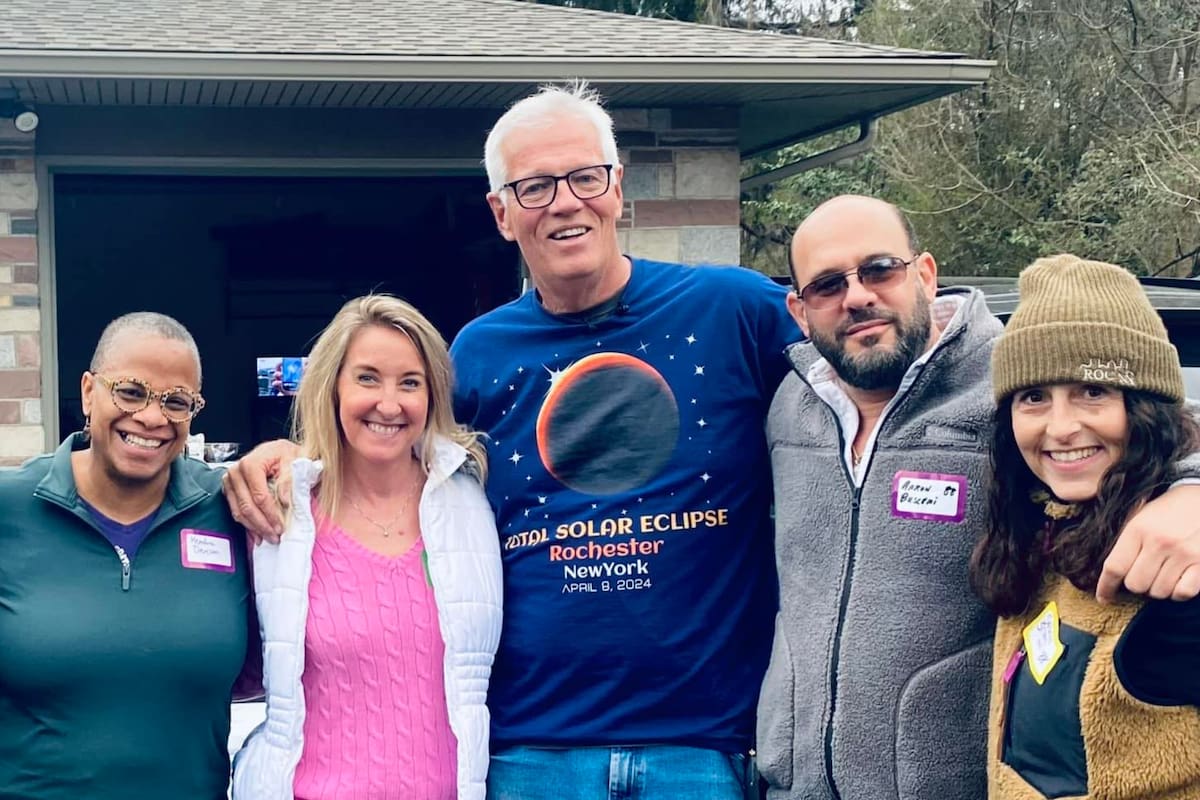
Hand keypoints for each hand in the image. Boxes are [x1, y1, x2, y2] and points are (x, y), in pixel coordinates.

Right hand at [222, 439, 299, 542]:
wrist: (277, 450)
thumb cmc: (285, 454)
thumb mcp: (293, 461)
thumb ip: (289, 480)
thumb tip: (284, 501)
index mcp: (250, 464)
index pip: (259, 496)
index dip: (270, 514)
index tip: (280, 527)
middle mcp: (235, 472)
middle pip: (246, 506)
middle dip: (262, 525)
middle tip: (275, 537)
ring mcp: (230, 482)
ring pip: (239, 512)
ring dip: (254, 528)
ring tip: (268, 537)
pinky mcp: (230, 490)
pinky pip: (236, 511)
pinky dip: (248, 524)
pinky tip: (258, 534)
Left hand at [1099, 485, 1199, 602]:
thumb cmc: (1170, 509)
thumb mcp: (1141, 516)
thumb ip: (1126, 541)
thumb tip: (1110, 573)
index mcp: (1138, 529)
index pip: (1114, 567)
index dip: (1106, 587)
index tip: (1104, 598)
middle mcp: (1159, 542)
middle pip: (1136, 584)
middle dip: (1137, 585)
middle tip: (1144, 576)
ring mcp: (1183, 553)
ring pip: (1159, 592)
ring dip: (1158, 588)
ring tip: (1162, 574)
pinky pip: (1182, 592)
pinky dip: (1178, 592)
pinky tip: (1178, 581)